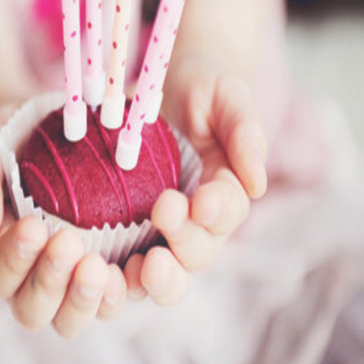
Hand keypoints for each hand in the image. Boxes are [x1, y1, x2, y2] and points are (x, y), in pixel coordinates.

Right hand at [0, 101, 127, 337]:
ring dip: (84, 299)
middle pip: (32, 309)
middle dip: (49, 280)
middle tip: (68, 242)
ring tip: (99, 268)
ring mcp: (71, 285)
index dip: (13, 258)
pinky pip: (115, 299)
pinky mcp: (110, 274)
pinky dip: (123, 291)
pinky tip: (138, 266)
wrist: (48, 130)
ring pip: (70, 318)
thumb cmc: (11, 140)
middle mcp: (31, 281)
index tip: (32, 226)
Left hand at [123, 52, 266, 304]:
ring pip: (169, 272)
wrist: (165, 86)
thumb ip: (245, 133)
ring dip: (156, 277)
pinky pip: (128, 265)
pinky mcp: (130, 231)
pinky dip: (120, 276)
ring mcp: (165, 231)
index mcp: (228, 191)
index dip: (219, 211)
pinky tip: (105, 271)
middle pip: (200, 251)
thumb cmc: (204, 89)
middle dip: (185, 241)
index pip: (229, 211)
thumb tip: (257, 184)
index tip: (201, 201)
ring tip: (141, 268)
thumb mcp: (227, 97)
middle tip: (164, 213)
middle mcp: (200, 221)